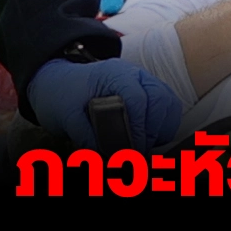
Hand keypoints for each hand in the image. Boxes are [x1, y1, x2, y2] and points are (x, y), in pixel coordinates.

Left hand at [28, 58, 181, 152]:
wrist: (60, 84)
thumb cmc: (64, 95)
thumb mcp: (66, 116)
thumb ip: (85, 137)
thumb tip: (107, 157)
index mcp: (114, 73)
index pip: (138, 98)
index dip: (139, 126)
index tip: (133, 148)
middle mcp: (135, 75)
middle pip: (161, 99)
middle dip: (153, 129)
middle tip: (138, 150)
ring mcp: (145, 82)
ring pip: (169, 103)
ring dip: (162, 128)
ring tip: (145, 145)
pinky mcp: (150, 93)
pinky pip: (169, 107)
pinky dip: (165, 125)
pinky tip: (150, 138)